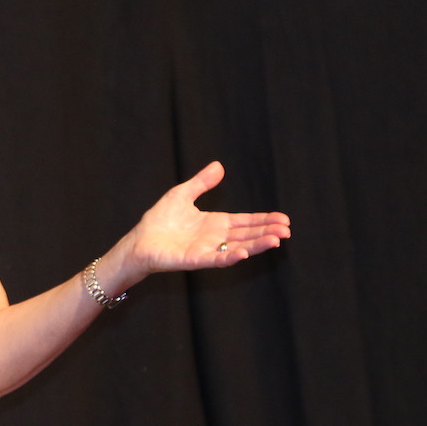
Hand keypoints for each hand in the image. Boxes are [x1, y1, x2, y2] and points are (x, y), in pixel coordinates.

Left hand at [121, 161, 289, 276]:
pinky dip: (230, 257)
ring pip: (238, 248)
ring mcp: (207, 250)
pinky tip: (244, 252)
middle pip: (247, 235)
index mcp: (216, 224)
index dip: (264, 220)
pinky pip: (216, 259)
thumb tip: (219, 166)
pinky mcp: (195, 259)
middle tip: (287, 230)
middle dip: (267, 232)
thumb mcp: (182, 194)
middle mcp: (215, 239)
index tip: (283, 219)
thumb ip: (202, 182)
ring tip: (275, 240)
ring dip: (256, 245)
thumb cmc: (159, 220)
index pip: (246, 221)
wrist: (139, 241)